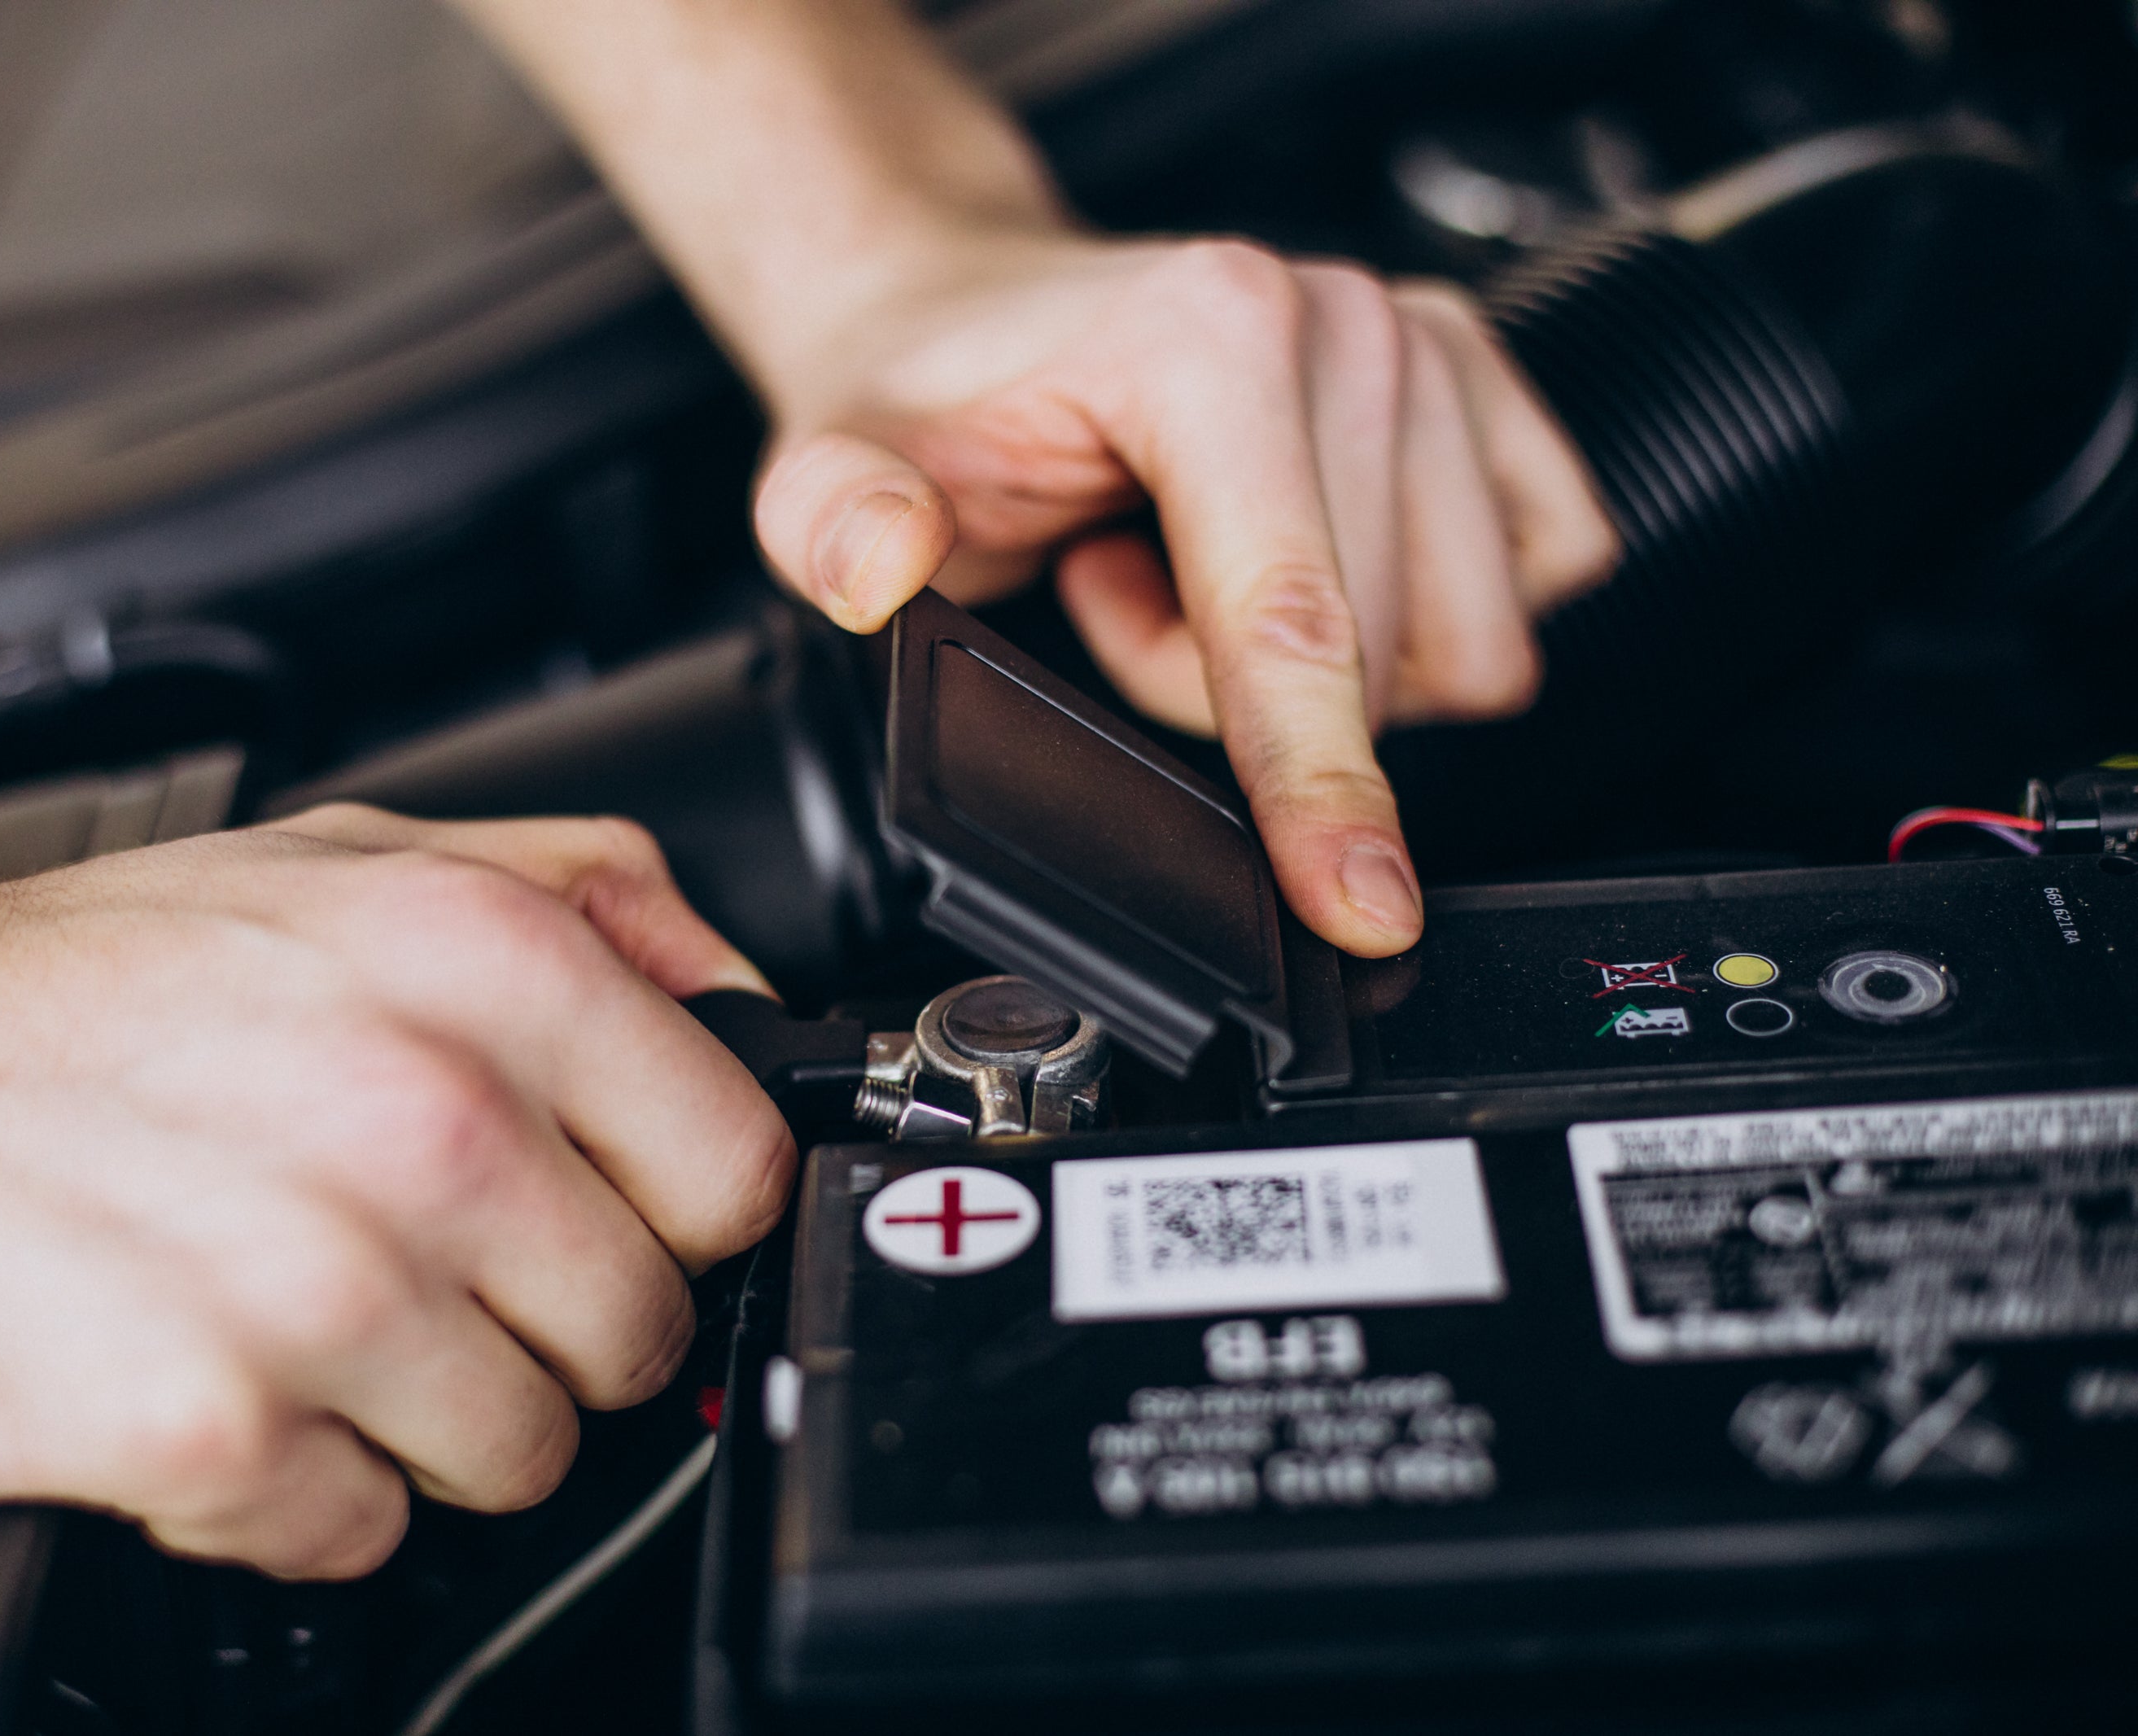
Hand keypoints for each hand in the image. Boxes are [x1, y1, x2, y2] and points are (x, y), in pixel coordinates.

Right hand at [0, 797, 789, 1579]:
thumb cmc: (72, 980)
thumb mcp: (348, 853)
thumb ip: (584, 895)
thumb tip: (738, 995)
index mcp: (483, 965)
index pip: (738, 1172)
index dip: (672, 1211)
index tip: (601, 1214)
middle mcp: (421, 1118)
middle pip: (638, 1333)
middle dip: (545, 1326)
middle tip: (418, 1271)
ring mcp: (318, 1285)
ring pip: (521, 1454)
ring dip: (421, 1416)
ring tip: (298, 1318)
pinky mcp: (206, 1428)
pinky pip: (362, 1530)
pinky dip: (295, 1486)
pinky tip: (213, 1378)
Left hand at [754, 239, 1617, 957]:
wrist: (965, 308)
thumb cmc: (925, 396)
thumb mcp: (829, 466)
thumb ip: (835, 521)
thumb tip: (881, 559)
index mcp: (1210, 335)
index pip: (1292, 620)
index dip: (1321, 785)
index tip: (1362, 909)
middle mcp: (1344, 321)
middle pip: (1379, 660)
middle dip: (1233, 690)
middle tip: (1112, 592)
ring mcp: (1428, 340)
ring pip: (1462, 641)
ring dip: (1323, 661)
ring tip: (1186, 569)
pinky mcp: (1483, 381)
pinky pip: (1535, 578)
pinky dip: (1413, 618)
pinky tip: (1290, 558)